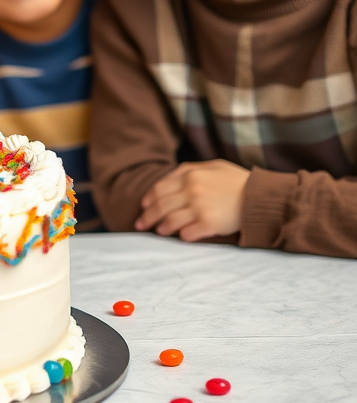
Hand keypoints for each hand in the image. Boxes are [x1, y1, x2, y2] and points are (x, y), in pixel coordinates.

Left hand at [135, 160, 249, 240]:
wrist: (262, 197)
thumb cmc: (237, 181)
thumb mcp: (212, 166)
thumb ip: (189, 170)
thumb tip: (168, 179)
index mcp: (190, 175)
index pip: (159, 188)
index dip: (149, 199)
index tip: (144, 207)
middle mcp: (191, 191)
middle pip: (161, 206)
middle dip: (147, 217)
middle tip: (140, 225)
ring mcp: (199, 208)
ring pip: (170, 221)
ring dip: (162, 228)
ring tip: (159, 232)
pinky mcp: (209, 224)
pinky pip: (187, 233)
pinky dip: (181, 236)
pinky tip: (180, 237)